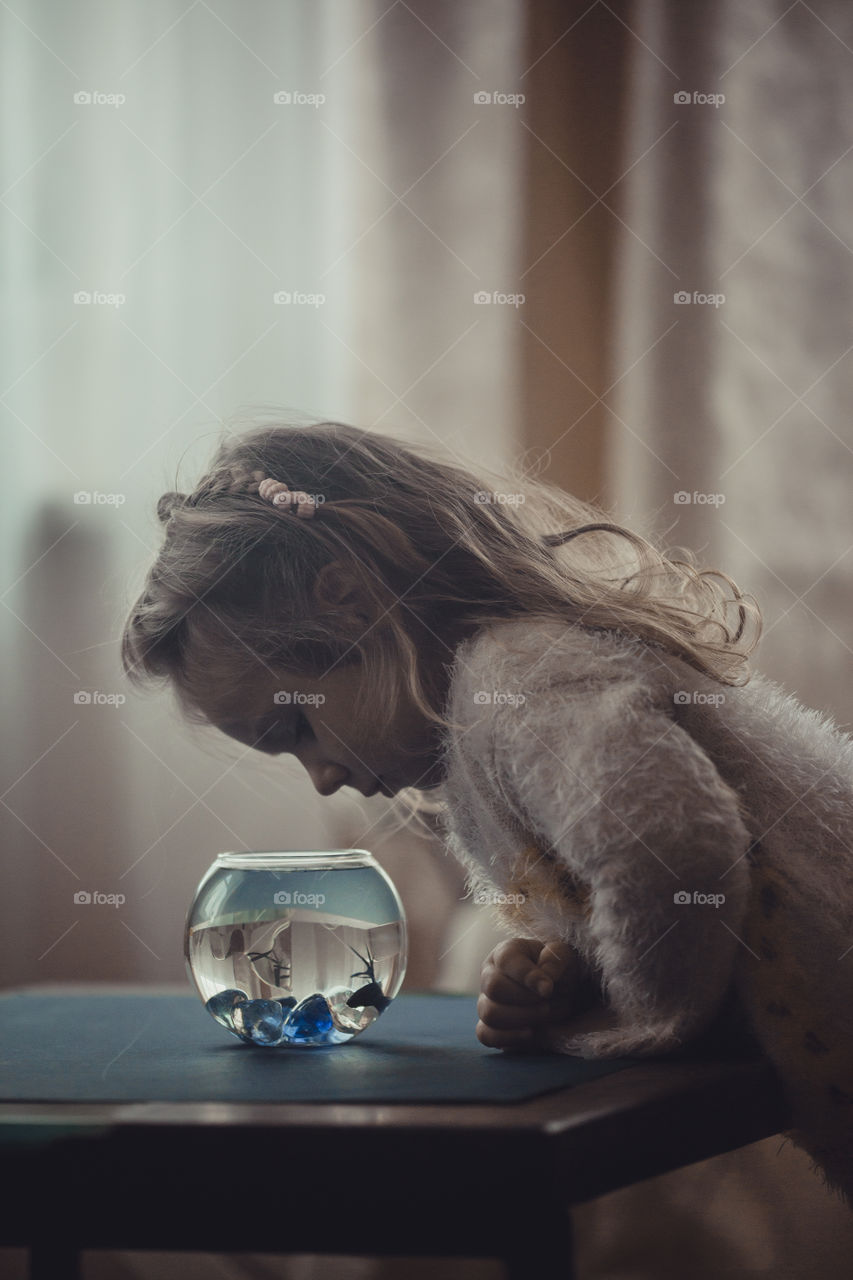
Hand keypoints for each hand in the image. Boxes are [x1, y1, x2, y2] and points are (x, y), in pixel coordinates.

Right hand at [476, 937, 598, 1051]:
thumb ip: (555, 960)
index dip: (527, 975)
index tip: (548, 989)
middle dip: (525, 999)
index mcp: (506, 952)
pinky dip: (508, 1037)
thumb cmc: (558, 970)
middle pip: (493, 987)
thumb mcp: (564, 956)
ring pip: (489, 1013)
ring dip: (520, 1018)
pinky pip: (486, 1035)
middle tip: (547, 1002)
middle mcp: (489, 975)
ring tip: (542, 1014)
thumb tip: (544, 982)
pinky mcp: (488, 1026)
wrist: (560, 995)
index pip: (507, 960)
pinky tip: (530, 1032)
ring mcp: (486, 1001)